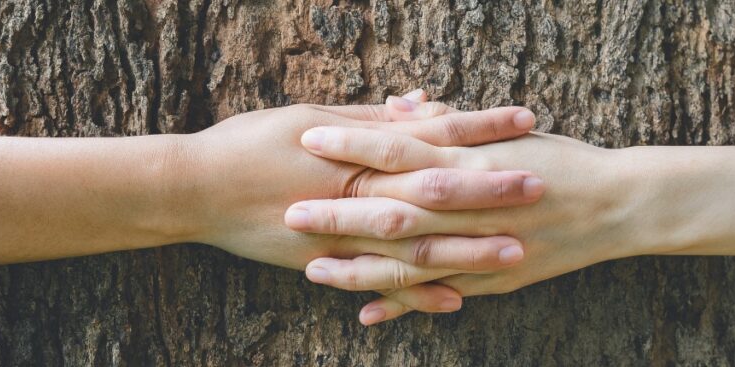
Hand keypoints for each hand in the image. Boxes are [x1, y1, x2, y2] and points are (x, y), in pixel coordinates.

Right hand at [172, 98, 543, 310]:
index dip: (480, 128)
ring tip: (516, 251)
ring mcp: (342, 234)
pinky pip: (381, 284)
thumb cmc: (248, 143)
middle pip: (436, 191)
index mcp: (355, 149)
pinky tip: (456, 302)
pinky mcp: (326, 265)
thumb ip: (370, 117)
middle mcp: (355, 193)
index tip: (525, 121)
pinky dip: (418, 295)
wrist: (194, 189)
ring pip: (416, 245)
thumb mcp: (310, 116)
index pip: (432, 134)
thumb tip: (422, 105)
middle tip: (540, 187)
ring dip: (468, 249)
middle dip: (490, 189)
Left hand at [294, 128, 644, 323]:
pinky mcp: (491, 281)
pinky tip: (366, 314)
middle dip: (339, 213)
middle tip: (290, 212)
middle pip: (392, 210)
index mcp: (470, 162)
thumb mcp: (504, 132)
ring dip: (358, 267)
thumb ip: (447, 123)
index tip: (308, 138)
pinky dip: (403, 306)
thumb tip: (398, 104)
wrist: (616, 204)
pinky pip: (438, 295)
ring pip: (409, 262)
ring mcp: (480, 249)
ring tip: (312, 270)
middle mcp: (470, 207)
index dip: (352, 145)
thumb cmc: (556, 158)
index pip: (399, 149)